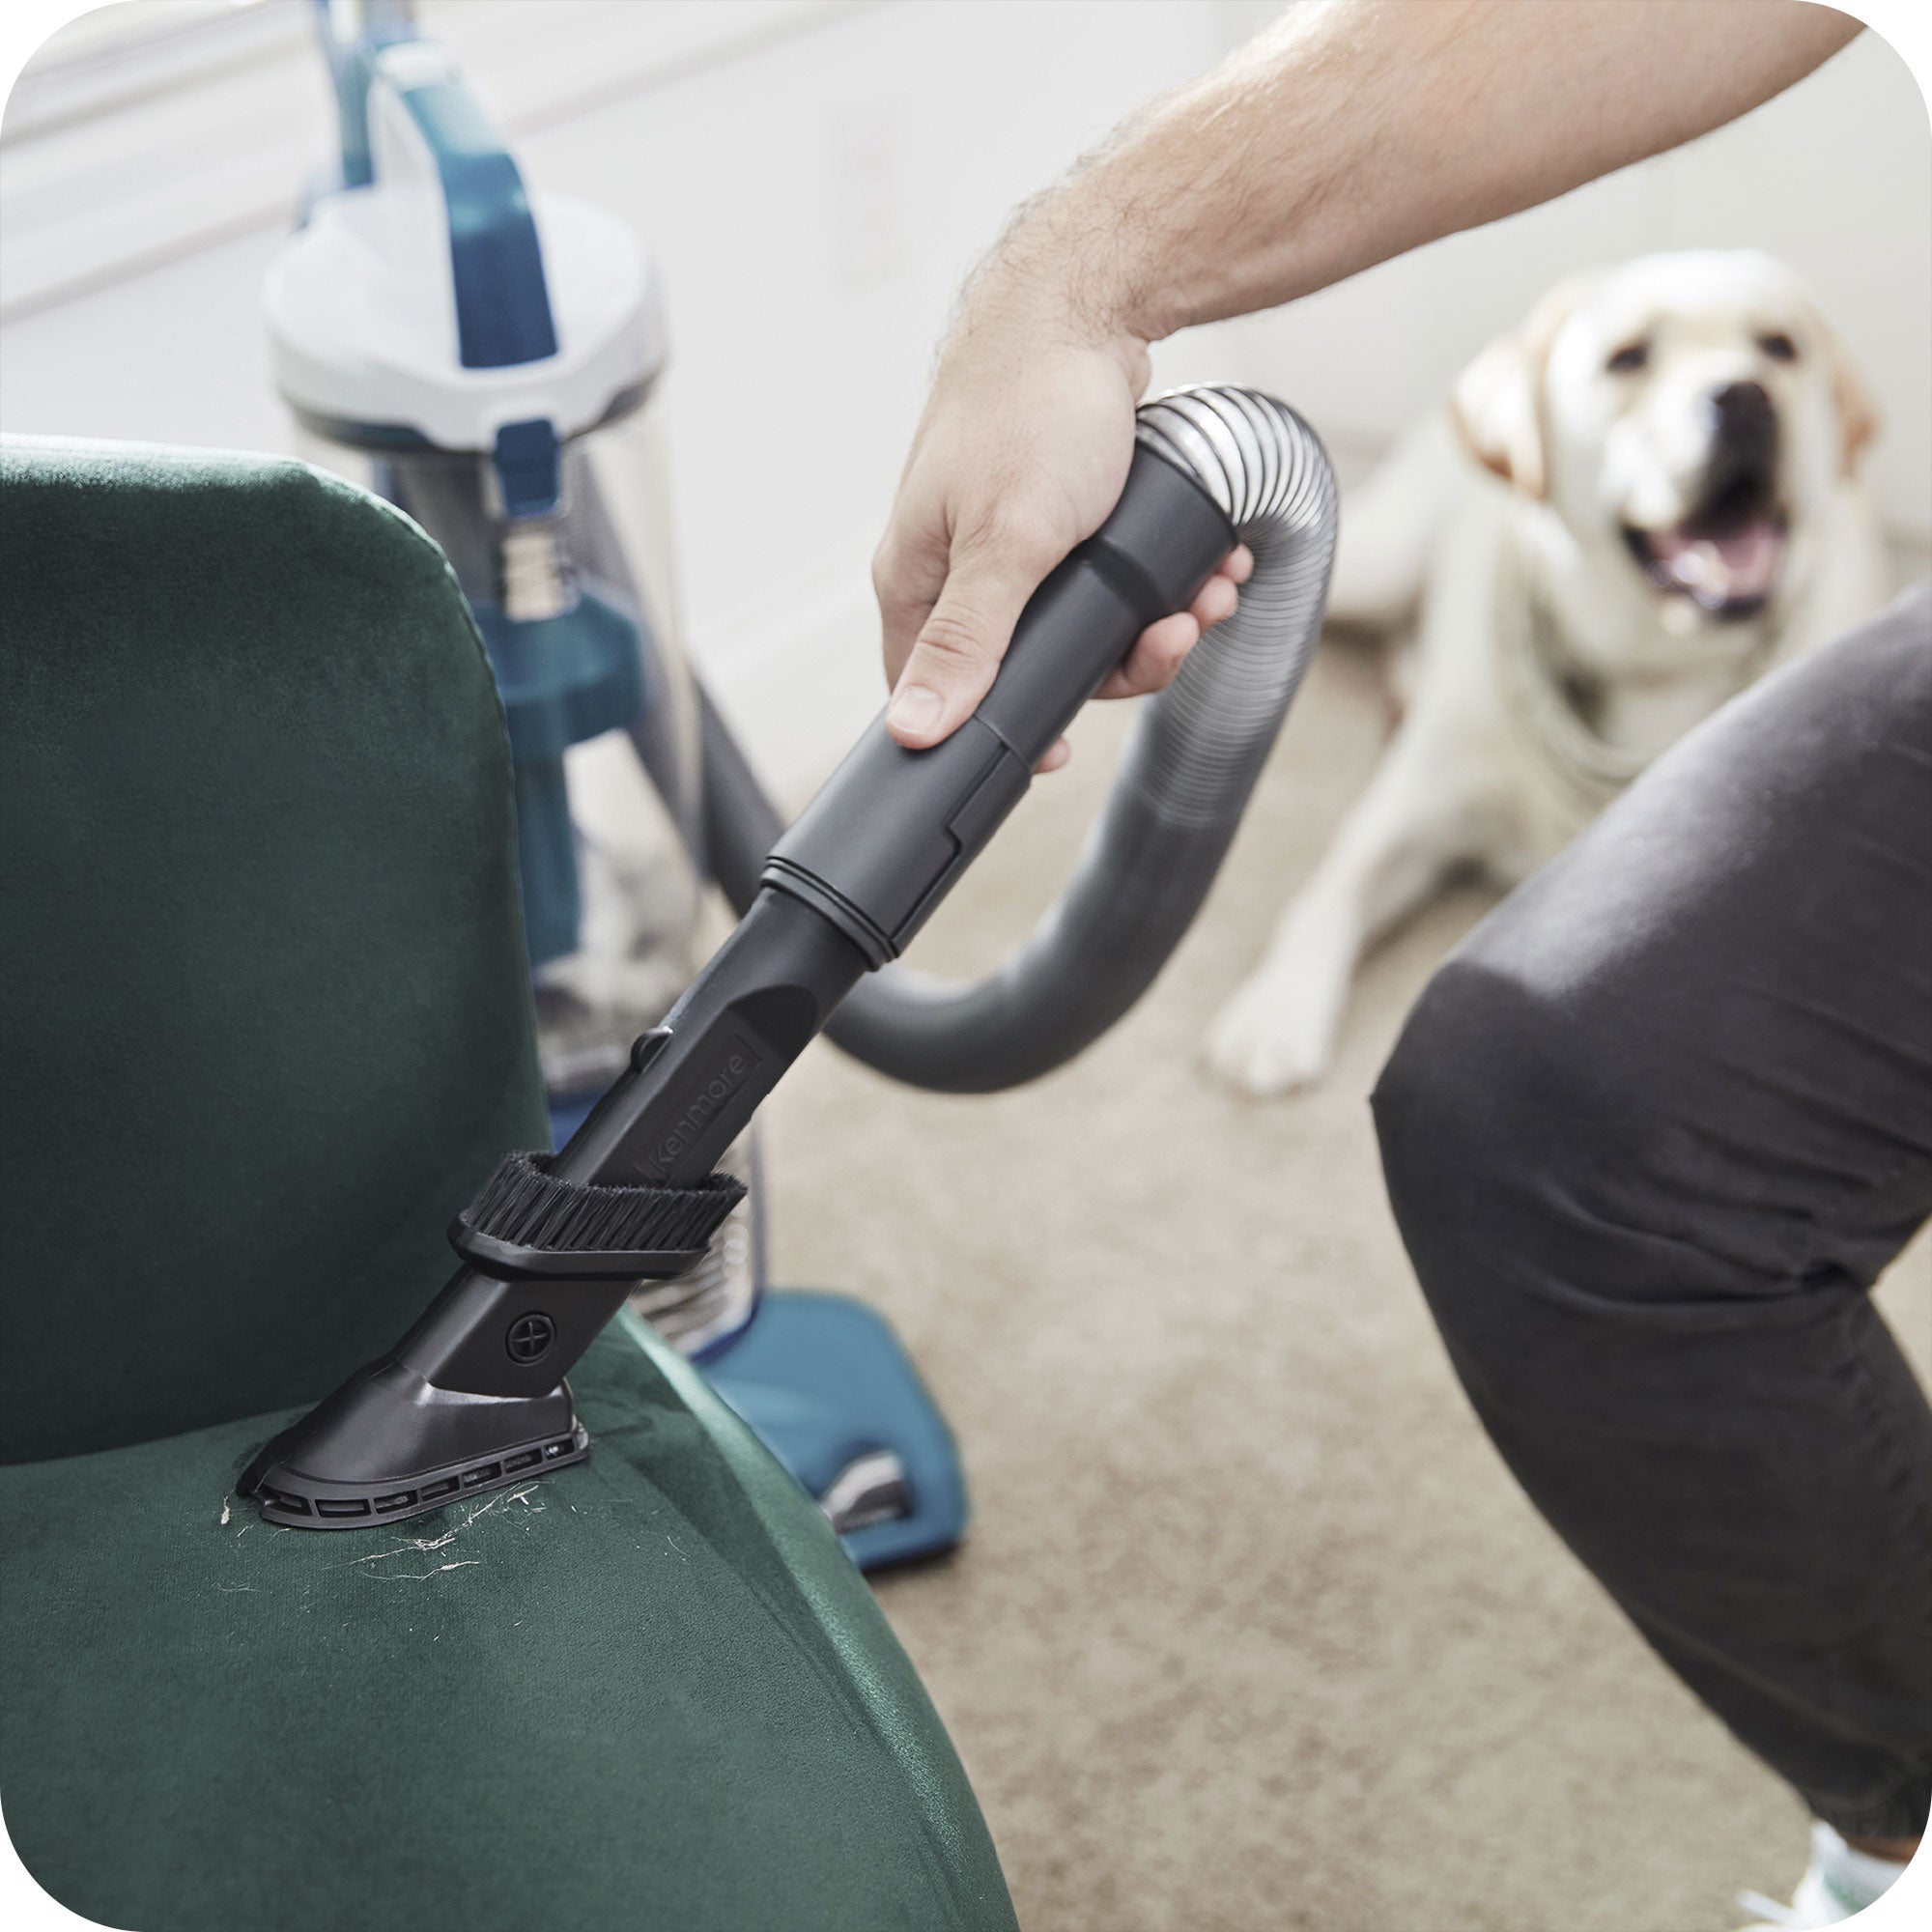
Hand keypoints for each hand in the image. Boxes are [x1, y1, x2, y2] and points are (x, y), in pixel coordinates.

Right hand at [874, 260, 1249, 773]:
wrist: (1088, 300)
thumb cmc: (1032, 407)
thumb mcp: (1007, 543)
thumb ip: (967, 642)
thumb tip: (916, 731)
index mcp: (916, 579)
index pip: (933, 692)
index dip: (996, 728)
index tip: (1065, 748)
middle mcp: (956, 566)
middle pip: (1029, 664)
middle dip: (1116, 662)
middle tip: (1170, 640)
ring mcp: (1009, 538)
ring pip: (1084, 623)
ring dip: (1155, 622)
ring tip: (1206, 597)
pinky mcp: (1059, 514)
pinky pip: (1112, 577)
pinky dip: (1164, 581)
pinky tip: (1207, 567)